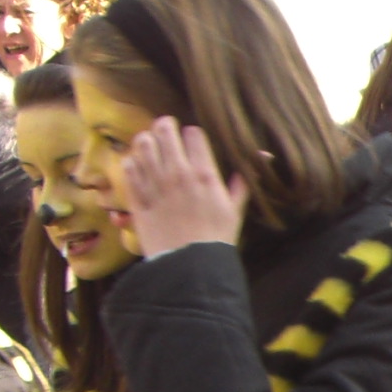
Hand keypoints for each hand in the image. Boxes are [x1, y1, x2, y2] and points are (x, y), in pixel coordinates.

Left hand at [118, 119, 249, 253]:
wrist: (190, 265)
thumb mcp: (235, 209)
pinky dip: (132, 163)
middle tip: (166, 130)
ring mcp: (155, 185)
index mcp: (205, 175)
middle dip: (165, 126)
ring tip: (150, 145)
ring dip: (146, 141)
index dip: (193, 133)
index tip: (193, 139)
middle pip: (164, 131)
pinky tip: (138, 165)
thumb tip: (262, 158)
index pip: (194, 134)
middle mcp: (178, 174)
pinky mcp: (138, 198)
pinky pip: (129, 169)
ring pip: (143, 146)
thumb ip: (243, 181)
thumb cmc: (216, 238)